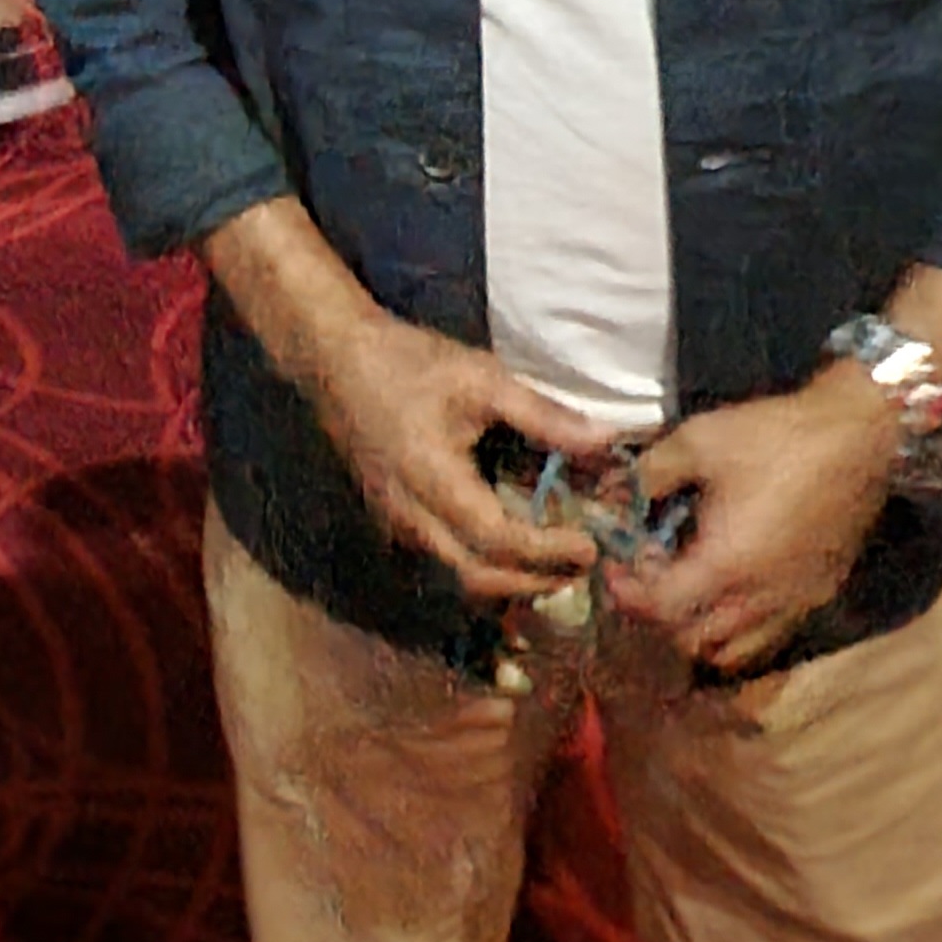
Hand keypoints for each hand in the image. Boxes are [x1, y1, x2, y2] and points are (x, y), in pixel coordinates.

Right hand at [316, 311, 617, 602]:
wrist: (335, 360)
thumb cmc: (408, 363)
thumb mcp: (480, 378)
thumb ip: (543, 415)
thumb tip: (605, 441)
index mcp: (431, 480)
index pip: (497, 540)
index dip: (547, 552)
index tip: (590, 546)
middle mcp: (409, 516)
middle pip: (478, 577)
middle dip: (535, 580)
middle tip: (582, 565)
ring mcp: (395, 523)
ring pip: (458, 576)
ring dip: (510, 581)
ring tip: (555, 563)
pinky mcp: (391, 520)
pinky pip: (442, 562)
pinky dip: (484, 568)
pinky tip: (512, 549)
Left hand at [601, 362, 900, 673]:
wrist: (860, 435)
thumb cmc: (775, 437)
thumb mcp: (697, 442)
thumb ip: (648, 475)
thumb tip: (616, 497)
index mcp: (726, 566)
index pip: (660, 609)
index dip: (628, 591)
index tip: (615, 564)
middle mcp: (761, 600)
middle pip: (691, 640)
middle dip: (658, 612)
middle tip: (649, 571)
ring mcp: (795, 604)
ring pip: (732, 649)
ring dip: (698, 627)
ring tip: (688, 583)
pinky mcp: (818, 595)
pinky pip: (767, 636)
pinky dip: (738, 627)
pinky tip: (731, 584)